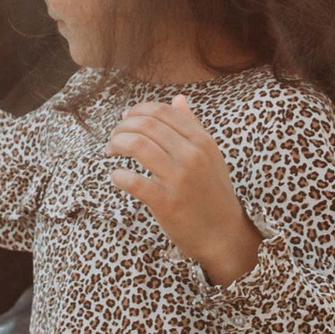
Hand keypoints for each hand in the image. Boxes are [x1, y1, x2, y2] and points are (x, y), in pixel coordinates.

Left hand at [108, 98, 261, 285]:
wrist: (224, 235)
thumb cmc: (214, 193)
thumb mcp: (211, 156)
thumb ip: (194, 126)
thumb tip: (178, 98)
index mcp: (202, 141)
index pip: (163, 112)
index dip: (138, 110)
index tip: (126, 118)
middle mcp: (192, 156)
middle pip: (147, 125)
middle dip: (123, 126)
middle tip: (114, 136)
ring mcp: (179, 179)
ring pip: (137, 146)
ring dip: (117, 144)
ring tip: (110, 151)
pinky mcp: (166, 203)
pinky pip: (133, 181)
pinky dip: (118, 176)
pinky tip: (117, 177)